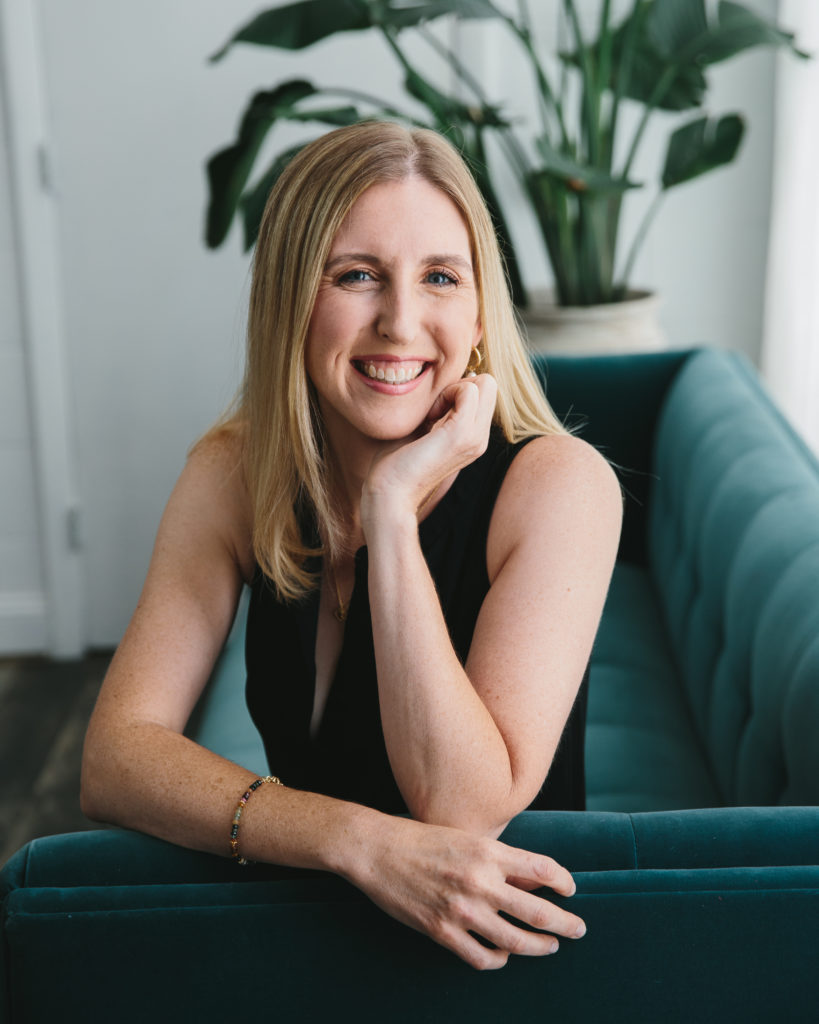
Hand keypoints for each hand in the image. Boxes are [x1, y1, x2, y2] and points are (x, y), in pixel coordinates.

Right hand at [350, 816, 585, 969]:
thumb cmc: (421, 839)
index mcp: (488, 851)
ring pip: (516, 941)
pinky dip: (499, 960)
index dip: (564, 882)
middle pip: (538, 911)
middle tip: (578, 929)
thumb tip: (531, 884)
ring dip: (539, 946)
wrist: (377, 850)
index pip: (542, 869)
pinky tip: (504, 954)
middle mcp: (480, 881)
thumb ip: (498, 861)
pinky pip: (482, 957)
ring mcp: (461, 909)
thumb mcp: (465, 839)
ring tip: (549, 946)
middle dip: (565, 924)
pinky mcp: (442, 931)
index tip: (571, 890)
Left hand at [361, 373, 497, 530]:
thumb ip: (434, 411)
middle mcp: (480, 438)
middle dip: (459, 385)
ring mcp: (475, 438)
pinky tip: (429, 416)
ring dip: (452, 390)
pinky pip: (469, 390)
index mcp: (473, 438)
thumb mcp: (420, 431)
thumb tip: (441, 385)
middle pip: (489, 385)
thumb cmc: (395, 465)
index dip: (457, 390)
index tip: (431, 410)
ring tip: (430, 414)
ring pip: (485, 384)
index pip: (483, 392)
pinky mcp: (461, 435)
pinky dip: (446, 394)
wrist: (390, 495)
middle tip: (433, 408)